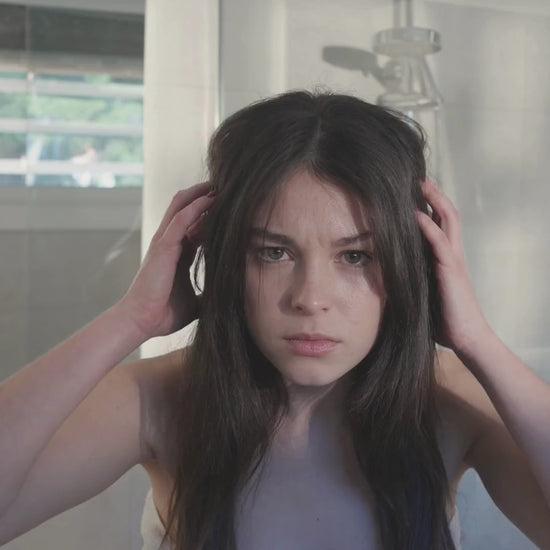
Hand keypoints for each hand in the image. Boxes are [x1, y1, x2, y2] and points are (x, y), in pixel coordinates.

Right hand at [119, 181, 215, 338]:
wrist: (141, 322)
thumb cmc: (164, 314)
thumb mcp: (195, 302)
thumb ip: (209, 295)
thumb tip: (228, 301)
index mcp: (178, 254)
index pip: (195, 224)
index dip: (211, 213)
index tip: (232, 205)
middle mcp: (170, 243)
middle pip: (187, 208)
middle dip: (206, 194)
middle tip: (228, 185)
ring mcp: (165, 242)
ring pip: (182, 206)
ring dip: (201, 193)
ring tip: (221, 183)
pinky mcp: (163, 247)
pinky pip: (180, 219)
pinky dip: (195, 207)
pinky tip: (211, 199)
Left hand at [415, 179, 491, 353]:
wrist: (465, 338)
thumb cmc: (443, 317)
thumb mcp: (421, 290)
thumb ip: (412, 275)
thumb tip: (386, 269)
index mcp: (444, 256)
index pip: (438, 222)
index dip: (427, 204)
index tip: (409, 189)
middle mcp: (451, 252)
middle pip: (446, 213)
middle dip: (432, 193)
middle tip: (415, 175)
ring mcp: (452, 259)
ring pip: (447, 220)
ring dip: (433, 200)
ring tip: (419, 183)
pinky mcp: (451, 270)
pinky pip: (439, 243)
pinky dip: (428, 226)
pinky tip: (415, 214)